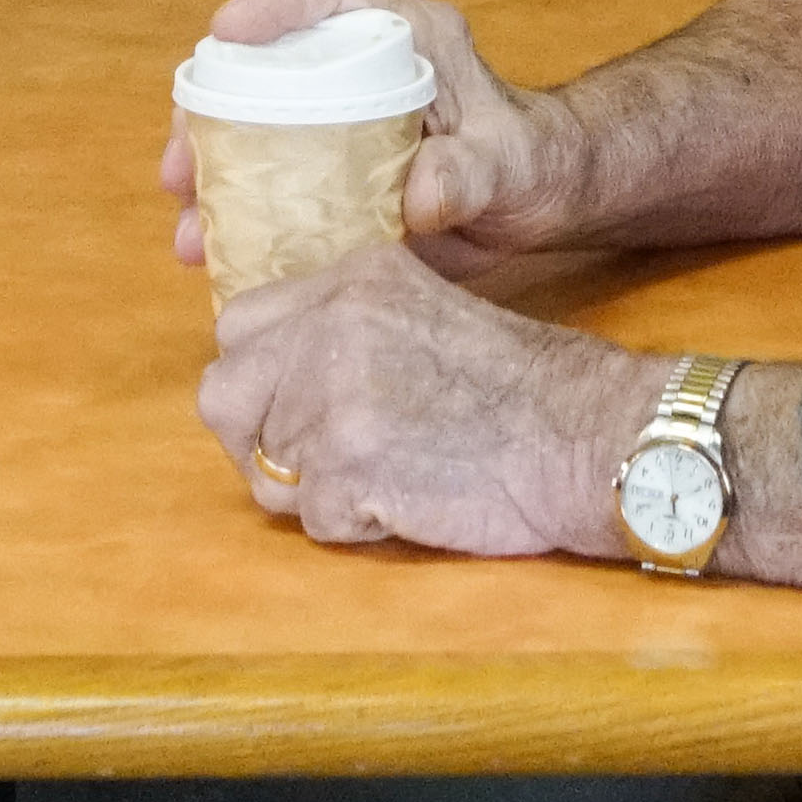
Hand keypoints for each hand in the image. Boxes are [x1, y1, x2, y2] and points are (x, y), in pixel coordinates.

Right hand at [161, 0, 587, 282]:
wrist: (539, 200)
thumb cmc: (531, 161)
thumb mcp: (508, 167)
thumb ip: (470, 174)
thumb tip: (417, 194)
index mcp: (411, 39)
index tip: (230, 30)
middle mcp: (363, 65)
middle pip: (269, 54)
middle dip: (211, 100)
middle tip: (181, 162)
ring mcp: (341, 114)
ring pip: (253, 115)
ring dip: (208, 163)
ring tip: (187, 222)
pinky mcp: (330, 164)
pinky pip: (266, 172)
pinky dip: (231, 205)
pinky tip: (210, 248)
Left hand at [200, 245, 642, 559]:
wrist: (579, 431)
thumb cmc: (515, 381)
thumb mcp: (424, 306)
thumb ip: (345, 323)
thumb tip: (271, 369)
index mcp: (351, 279)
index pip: (238, 325)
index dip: (261, 373)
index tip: (297, 398)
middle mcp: (330, 328)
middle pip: (223, 396)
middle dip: (259, 435)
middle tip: (322, 453)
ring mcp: (332, 402)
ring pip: (262, 469)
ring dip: (313, 486)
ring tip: (387, 470)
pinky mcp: (346, 473)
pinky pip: (309, 519)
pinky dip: (351, 522)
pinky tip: (407, 495)